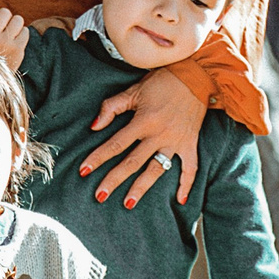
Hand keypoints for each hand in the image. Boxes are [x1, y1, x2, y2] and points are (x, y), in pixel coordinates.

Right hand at [0, 3, 28, 66]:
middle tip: (1, 27)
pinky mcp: (18, 50)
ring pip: (18, 19)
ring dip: (14, 24)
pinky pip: (25, 31)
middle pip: (4, 12)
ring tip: (8, 33)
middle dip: (4, 18)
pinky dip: (21, 35)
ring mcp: (5, 43)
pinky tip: (14, 42)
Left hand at [80, 66, 204, 208]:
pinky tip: (180, 200)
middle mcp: (159, 134)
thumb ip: (112, 107)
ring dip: (142, 187)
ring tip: (128, 204)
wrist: (194, 75)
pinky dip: (187, 184)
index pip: (115, 144)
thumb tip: (94, 126)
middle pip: (132, 162)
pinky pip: (190, 167)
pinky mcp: (190, 143)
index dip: (98, 158)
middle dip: (114, 179)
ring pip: (157, 169)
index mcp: (143, 121)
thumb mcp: (133, 91)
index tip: (84, 171)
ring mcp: (175, 141)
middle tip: (100, 196)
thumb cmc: (161, 81)